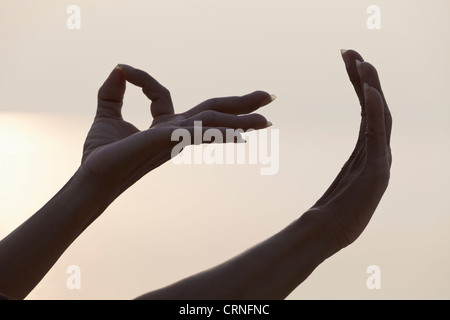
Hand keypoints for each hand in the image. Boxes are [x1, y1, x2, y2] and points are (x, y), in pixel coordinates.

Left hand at [80, 64, 273, 195]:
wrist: (92, 178)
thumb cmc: (100, 155)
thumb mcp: (106, 114)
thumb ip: (113, 92)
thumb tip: (119, 69)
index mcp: (162, 126)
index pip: (163, 95)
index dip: (143, 78)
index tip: (123, 68)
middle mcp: (174, 132)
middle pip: (213, 113)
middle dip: (240, 106)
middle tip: (268, 97)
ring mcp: (174, 137)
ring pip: (213, 123)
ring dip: (241, 120)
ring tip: (266, 118)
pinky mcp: (167, 140)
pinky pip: (198, 132)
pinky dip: (221, 131)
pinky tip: (242, 133)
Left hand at [306, 50, 391, 248]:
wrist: (328, 233)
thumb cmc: (332, 211)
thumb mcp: (343, 181)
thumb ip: (351, 166)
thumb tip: (350, 161)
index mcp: (367, 150)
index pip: (367, 108)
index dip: (360, 82)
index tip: (348, 60)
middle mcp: (378, 151)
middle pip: (376, 105)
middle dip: (366, 76)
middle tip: (351, 52)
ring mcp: (380, 160)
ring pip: (380, 114)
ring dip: (372, 86)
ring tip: (362, 62)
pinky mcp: (377, 170)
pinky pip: (377, 133)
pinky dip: (375, 109)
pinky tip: (368, 89)